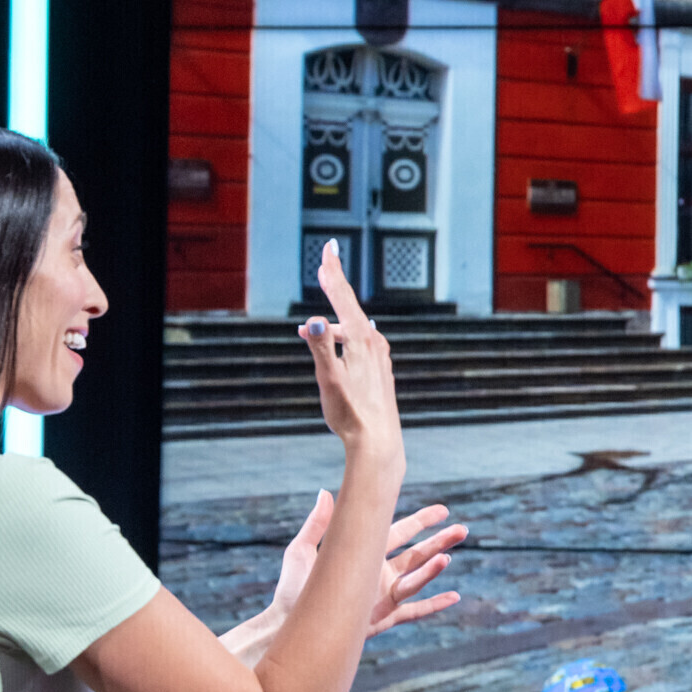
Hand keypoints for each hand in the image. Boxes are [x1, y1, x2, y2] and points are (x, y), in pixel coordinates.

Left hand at [257, 492, 466, 646]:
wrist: (287, 626)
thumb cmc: (292, 590)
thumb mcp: (302, 551)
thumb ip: (318, 523)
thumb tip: (326, 492)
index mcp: (363, 553)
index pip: (400, 532)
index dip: (421, 522)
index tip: (442, 511)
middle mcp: (377, 573)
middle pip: (416, 553)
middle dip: (439, 542)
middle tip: (463, 530)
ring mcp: (382, 595)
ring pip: (417, 578)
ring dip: (433, 568)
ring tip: (448, 557)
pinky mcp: (381, 617)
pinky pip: (413, 611)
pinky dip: (433, 605)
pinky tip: (453, 597)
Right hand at [298, 241, 401, 457]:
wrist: (378, 444)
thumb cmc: (351, 414)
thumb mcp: (329, 380)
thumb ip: (320, 348)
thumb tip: (312, 321)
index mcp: (360, 339)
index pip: (343, 296)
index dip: (333, 271)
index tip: (330, 247)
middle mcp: (374, 343)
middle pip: (351, 306)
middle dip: (336, 284)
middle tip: (327, 262)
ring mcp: (380, 357)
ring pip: (355, 328)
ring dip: (334, 320)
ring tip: (310, 329)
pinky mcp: (381, 371)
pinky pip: (362, 343)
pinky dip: (346, 336)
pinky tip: (345, 344)